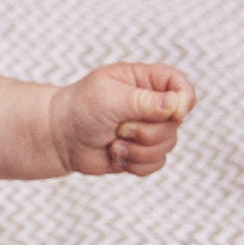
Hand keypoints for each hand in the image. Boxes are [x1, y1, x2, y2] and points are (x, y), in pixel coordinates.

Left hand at [48, 63, 194, 177]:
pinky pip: (156, 164)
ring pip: (167, 146)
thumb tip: (176, 104)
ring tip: (113, 142)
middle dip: (147, 132)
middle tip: (119, 128)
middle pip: (176, 123)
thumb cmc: (81, 108)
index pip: (181, 85)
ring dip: (138, 150)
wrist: (59, 137)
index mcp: (146, 80)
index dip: (183, 100)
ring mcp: (148, 129)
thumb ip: (144, 101)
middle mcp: (152, 104)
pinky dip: (135, 164)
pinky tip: (114, 154)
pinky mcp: (142, 152)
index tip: (172, 113)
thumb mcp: (110, 97)